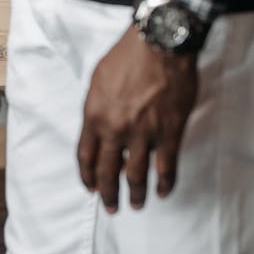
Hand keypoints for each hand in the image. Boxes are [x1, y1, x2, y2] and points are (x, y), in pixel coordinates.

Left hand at [76, 27, 198, 212]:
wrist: (158, 45)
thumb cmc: (126, 56)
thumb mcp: (98, 80)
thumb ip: (96, 108)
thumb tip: (99, 127)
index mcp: (93, 116)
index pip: (84, 155)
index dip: (87, 175)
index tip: (90, 188)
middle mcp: (114, 129)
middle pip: (107, 171)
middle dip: (108, 193)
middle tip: (112, 208)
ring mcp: (143, 133)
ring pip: (136, 175)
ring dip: (135, 194)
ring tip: (135, 205)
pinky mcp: (169, 133)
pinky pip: (166, 166)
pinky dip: (165, 183)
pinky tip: (164, 192)